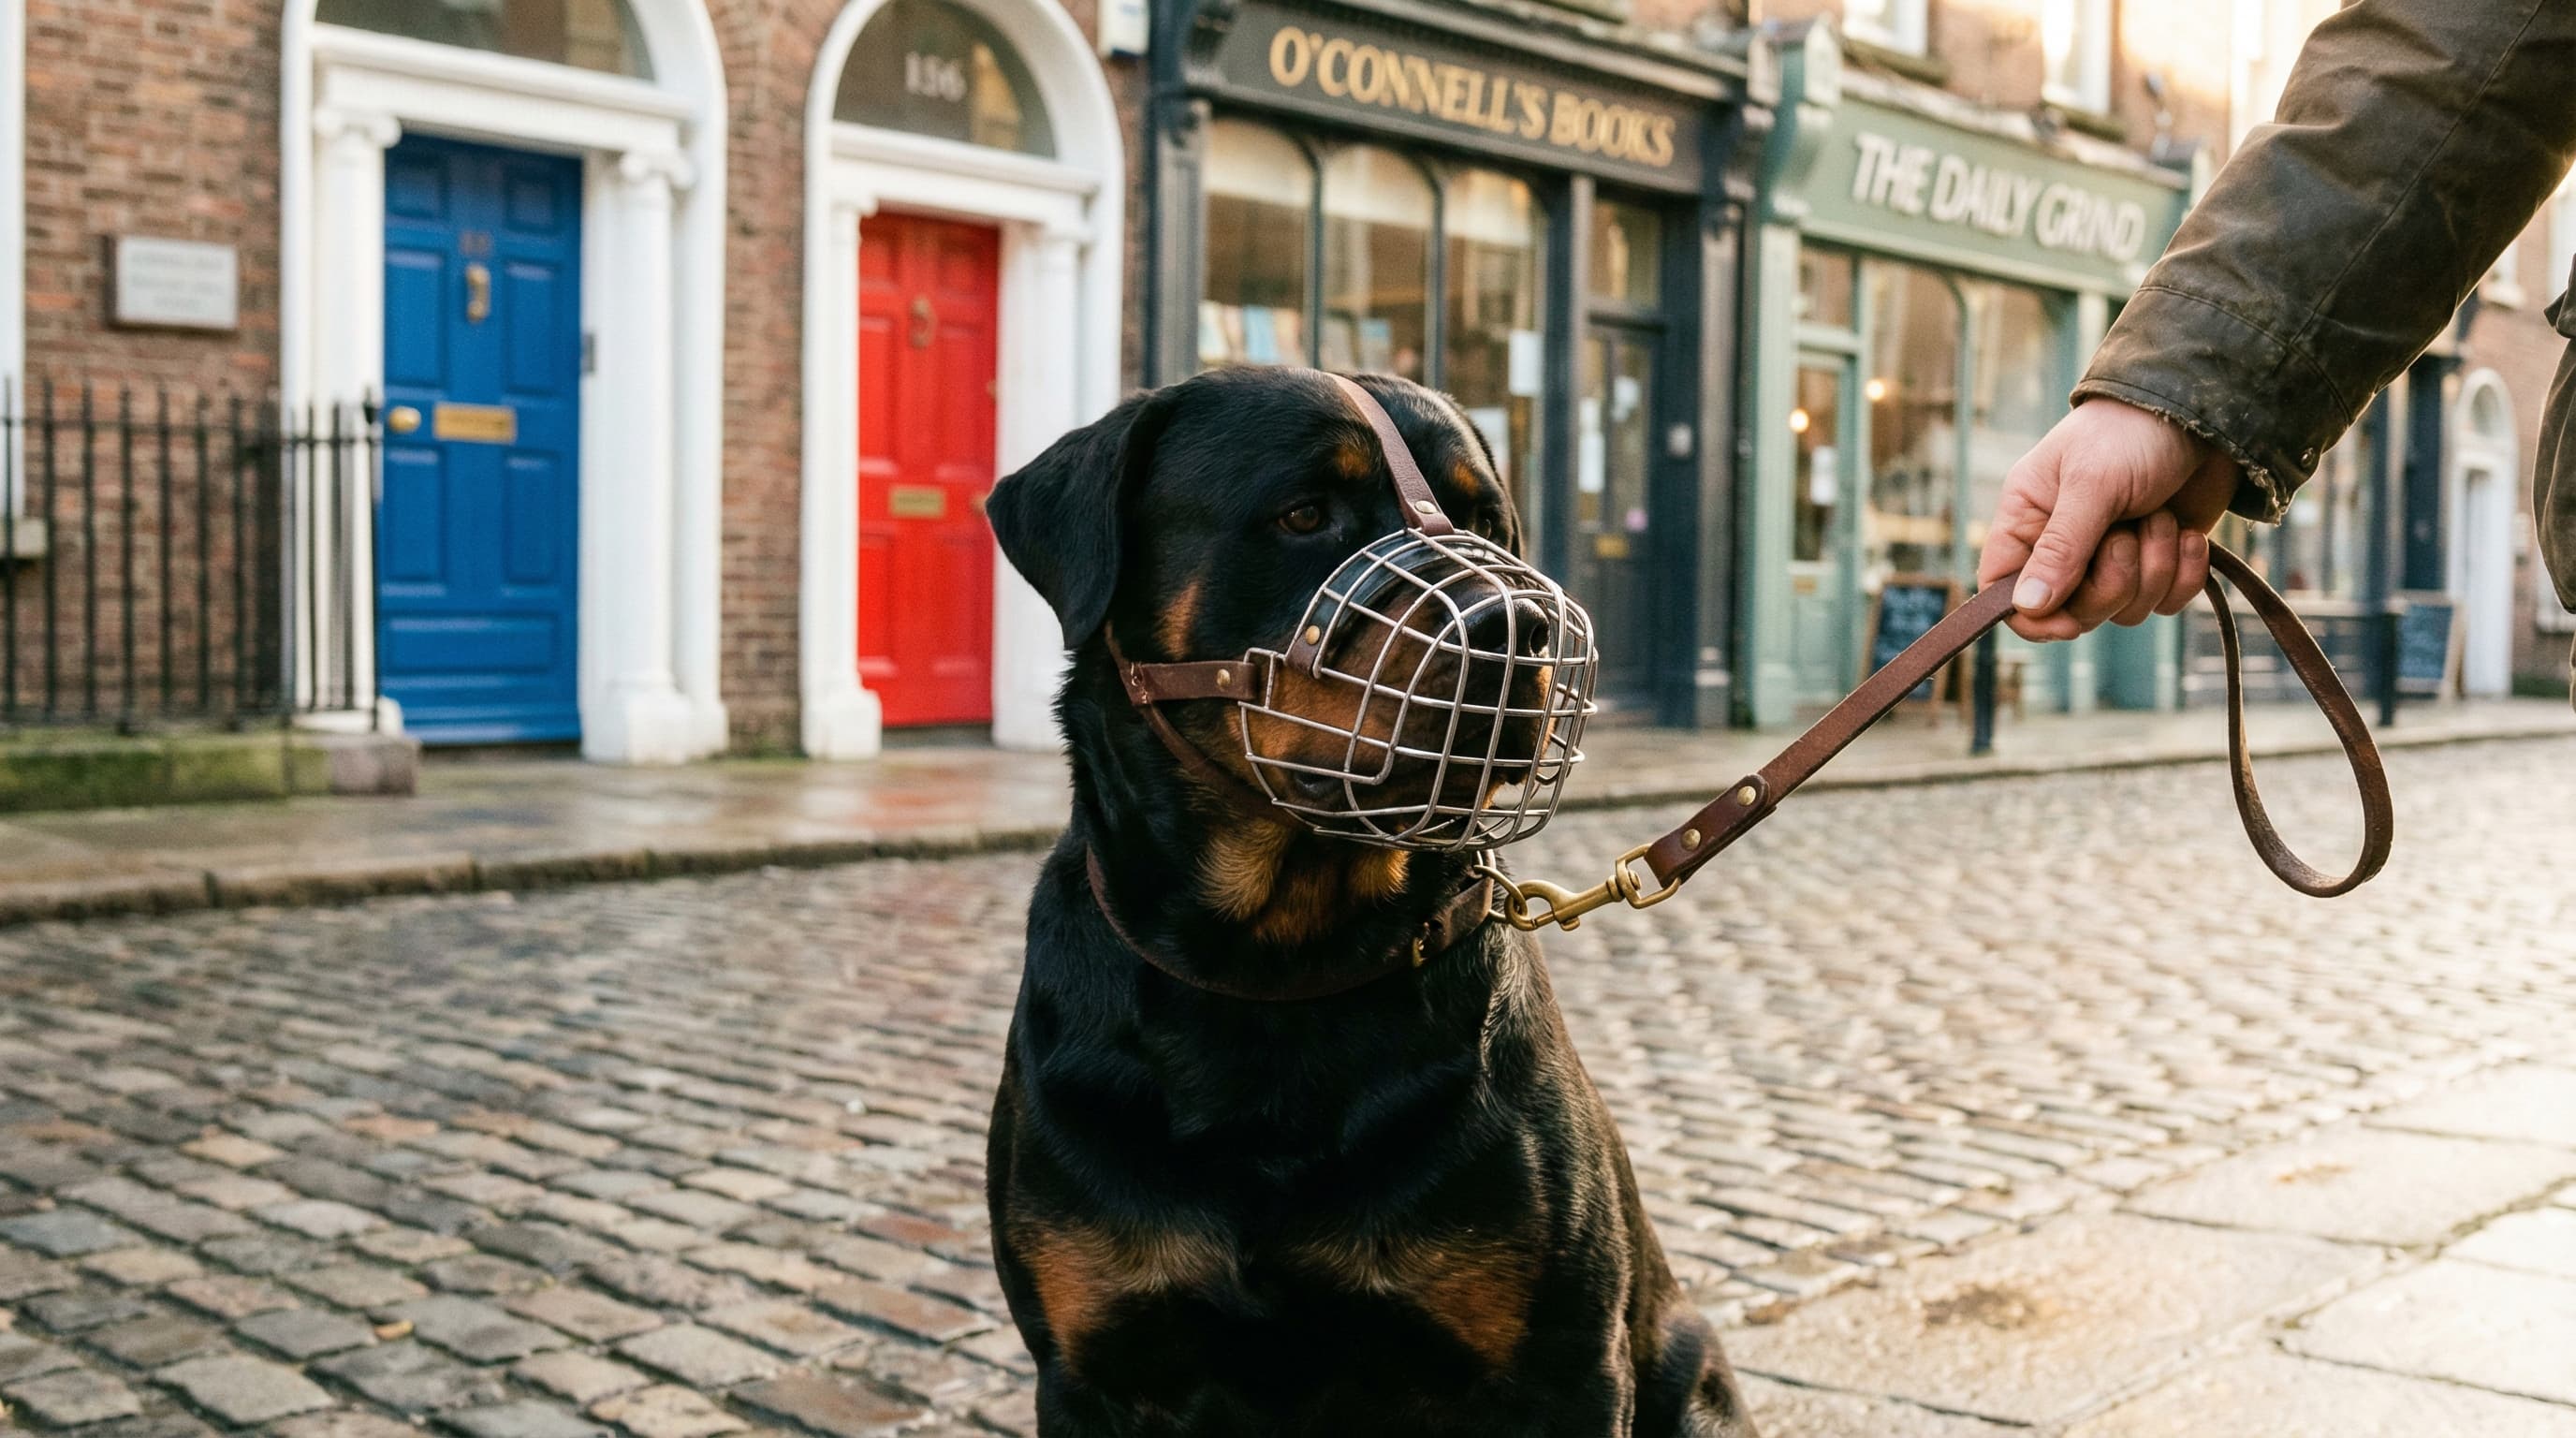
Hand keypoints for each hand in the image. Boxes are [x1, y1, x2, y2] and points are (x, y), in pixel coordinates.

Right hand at [1977, 398, 2241, 641]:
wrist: (2207, 413)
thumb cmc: (2132, 433)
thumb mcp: (2092, 484)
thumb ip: (2060, 548)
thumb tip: (2027, 607)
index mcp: (2028, 519)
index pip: (2003, 588)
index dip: (2032, 616)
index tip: (2069, 621)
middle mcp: (2064, 544)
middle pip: (2070, 610)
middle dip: (2111, 583)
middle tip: (2128, 537)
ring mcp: (2113, 556)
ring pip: (2123, 610)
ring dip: (2153, 569)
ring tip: (2162, 519)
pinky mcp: (2158, 561)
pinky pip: (2166, 602)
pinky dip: (2184, 574)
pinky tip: (2189, 534)